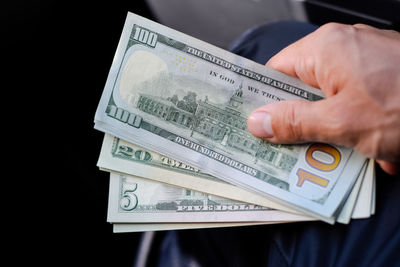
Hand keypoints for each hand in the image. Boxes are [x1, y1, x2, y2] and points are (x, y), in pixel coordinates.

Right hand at [247, 23, 399, 173]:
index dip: (262, 100)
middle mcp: (344, 48)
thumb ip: (293, 122)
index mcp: (325, 48)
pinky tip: (375, 148)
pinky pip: (356, 100)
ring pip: (329, 98)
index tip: (255, 126)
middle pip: (302, 87)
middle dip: (301, 122)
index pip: (274, 72)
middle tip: (292, 148)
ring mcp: (366, 61)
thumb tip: (256, 122)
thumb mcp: (342, 123)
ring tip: (341, 153)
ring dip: (333, 130)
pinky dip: (359, 126)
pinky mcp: (384, 75)